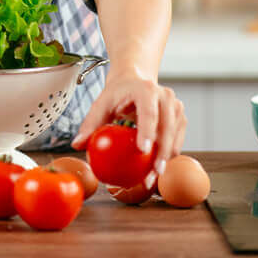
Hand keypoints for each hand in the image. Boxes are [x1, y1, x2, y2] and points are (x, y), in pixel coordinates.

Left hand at [70, 69, 185, 188]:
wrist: (135, 80)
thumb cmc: (117, 93)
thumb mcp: (101, 104)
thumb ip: (90, 123)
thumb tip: (77, 145)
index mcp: (146, 90)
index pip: (149, 113)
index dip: (148, 132)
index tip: (143, 151)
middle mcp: (166, 97)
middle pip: (167, 128)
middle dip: (161, 153)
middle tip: (152, 174)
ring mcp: (176, 107)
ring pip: (175, 137)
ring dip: (166, 159)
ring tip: (153, 178)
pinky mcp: (181, 118)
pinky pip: (177, 140)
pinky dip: (168, 156)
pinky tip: (156, 170)